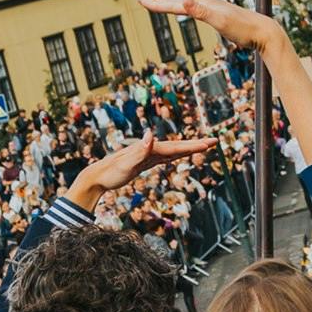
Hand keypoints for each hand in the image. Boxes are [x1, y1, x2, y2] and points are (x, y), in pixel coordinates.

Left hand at [69, 134, 218, 208]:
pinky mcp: (144, 162)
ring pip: (173, 151)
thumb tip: (151, 135)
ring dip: (188, 148)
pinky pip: (165, 157)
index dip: (193, 146)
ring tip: (203, 146)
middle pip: (178, 146)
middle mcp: (151, 149)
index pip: (176, 147)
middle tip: (214, 141)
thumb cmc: (111, 173)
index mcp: (150, 149)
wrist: (97, 176)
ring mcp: (148, 155)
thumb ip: (139, 150)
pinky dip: (175, 155)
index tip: (209, 143)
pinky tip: (179, 155)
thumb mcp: (126, 163)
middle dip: (196, 144)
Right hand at [137, 0, 285, 54]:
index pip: (175, 4)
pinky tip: (189, 9)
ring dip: (172, 1)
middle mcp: (207, 4)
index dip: (157, 3)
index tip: (140, 0)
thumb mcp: (220, 21)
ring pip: (187, 4)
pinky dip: (187, 9)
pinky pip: (197, 11)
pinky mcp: (219, 17)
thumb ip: (201, 11)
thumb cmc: (243, 29)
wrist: (264, 32)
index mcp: (204, 5)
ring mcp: (213, 10)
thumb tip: (184, 1)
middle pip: (179, 1)